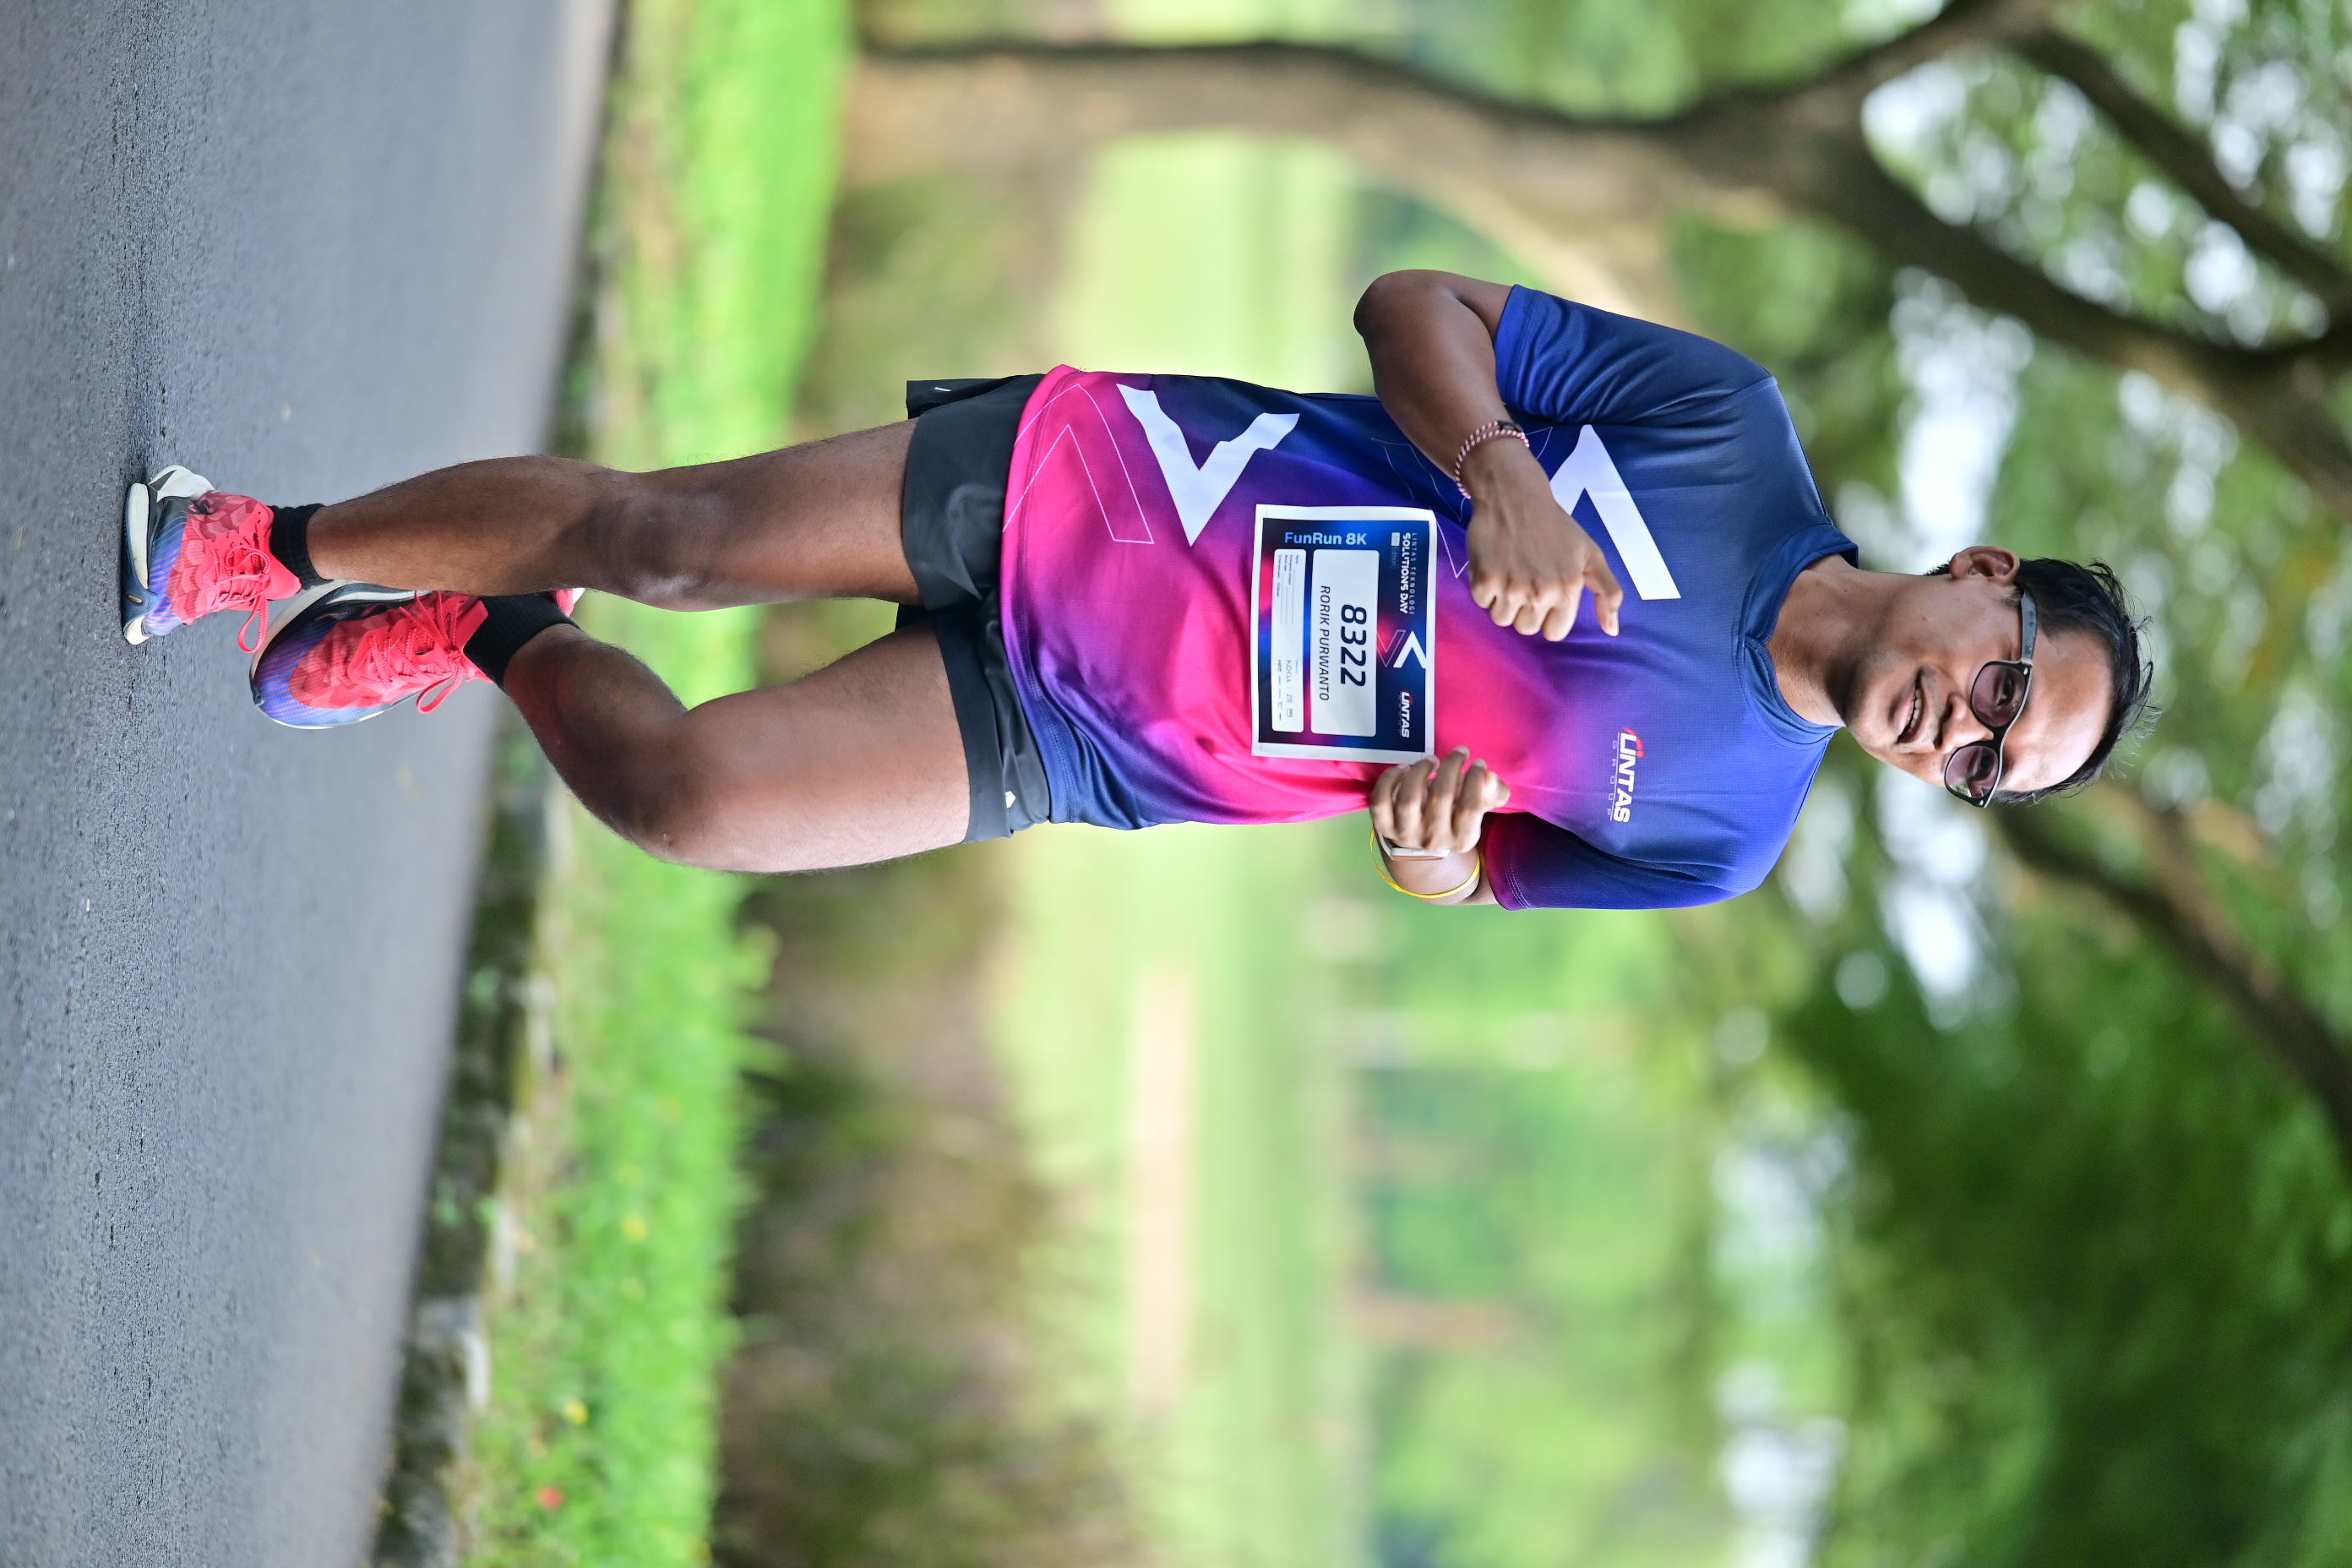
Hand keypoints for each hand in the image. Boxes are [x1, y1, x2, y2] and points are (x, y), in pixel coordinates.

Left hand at [1370, 747, 1509, 853]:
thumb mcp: (1480, 807)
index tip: (1477, 763)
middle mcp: (1434, 840)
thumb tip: (1489, 777)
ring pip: (1409, 799)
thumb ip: (1495, 792)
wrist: (1423, 842)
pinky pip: (1380, 801)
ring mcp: (1406, 834)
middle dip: (1451, 767)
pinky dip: (1388, 780)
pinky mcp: (1385, 827)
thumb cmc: (1456, 816)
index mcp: (1462, 839)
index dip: (1476, 779)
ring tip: (1430, 760)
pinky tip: (1403, 769)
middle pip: (1441, 797)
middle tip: (1459, 753)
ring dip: (1420, 771)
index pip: (1471, 807)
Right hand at [1461, 443, 1623, 639]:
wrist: (1515, 497)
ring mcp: (1511, 588)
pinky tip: (1495, 564)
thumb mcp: (1591, 554)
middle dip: (1525, 609)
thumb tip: (1612, 631)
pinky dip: (1484, 587)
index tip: (1545, 594)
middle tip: (1525, 578)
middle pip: (1526, 628)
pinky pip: (1482, 603)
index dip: (1548, 615)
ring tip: (1510, 571)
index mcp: (1569, 589)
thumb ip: (1607, 592)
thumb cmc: (1555, 526)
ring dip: (1503, 600)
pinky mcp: (1485, 581)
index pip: (1554, 632)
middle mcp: (1541, 593)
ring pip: (1502, 619)